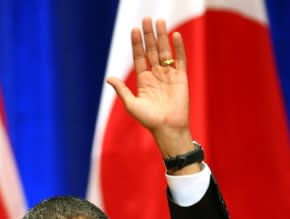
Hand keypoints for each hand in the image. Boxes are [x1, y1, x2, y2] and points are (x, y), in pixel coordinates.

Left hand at [107, 18, 193, 158]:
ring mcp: (169, 75)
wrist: (168, 129)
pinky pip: (180, 59)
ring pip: (165, 51)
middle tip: (146, 19)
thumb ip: (122, 90)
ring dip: (162, 36)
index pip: (139, 57)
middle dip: (149, 35)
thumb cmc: (149, 120)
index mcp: (143, 80)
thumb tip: (108, 78)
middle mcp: (156, 75)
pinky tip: (174, 36)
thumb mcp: (132, 105)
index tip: (134, 30)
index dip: (137, 44)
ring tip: (159, 21)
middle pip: (151, 50)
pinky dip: (178, 48)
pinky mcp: (181, 78)